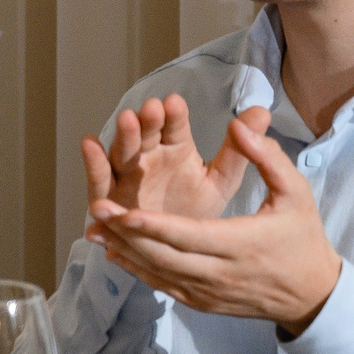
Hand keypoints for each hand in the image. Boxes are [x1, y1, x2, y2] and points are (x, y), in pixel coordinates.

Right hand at [82, 94, 268, 225]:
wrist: (180, 251)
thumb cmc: (197, 210)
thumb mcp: (221, 180)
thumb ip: (239, 149)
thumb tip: (263, 110)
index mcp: (175, 151)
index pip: (174, 128)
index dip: (173, 116)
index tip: (175, 103)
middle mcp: (147, 160)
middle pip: (146, 137)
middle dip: (148, 122)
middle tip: (152, 108)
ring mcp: (126, 178)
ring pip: (122, 154)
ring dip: (123, 137)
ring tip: (127, 120)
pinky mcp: (109, 201)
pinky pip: (100, 182)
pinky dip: (94, 165)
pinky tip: (90, 144)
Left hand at [88, 118, 343, 334]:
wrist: (312, 294)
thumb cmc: (303, 237)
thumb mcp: (295, 193)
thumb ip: (267, 157)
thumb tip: (239, 122)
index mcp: (242, 244)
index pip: (189, 237)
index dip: (153, 225)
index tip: (123, 210)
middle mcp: (221, 273)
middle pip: (163, 256)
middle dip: (125, 234)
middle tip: (96, 210)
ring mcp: (208, 292)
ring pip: (157, 273)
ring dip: (124, 250)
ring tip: (94, 228)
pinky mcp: (201, 303)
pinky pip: (162, 286)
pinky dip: (137, 269)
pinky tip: (115, 252)